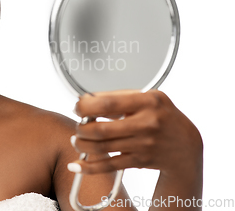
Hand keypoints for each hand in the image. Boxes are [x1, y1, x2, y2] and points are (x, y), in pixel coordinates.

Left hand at [68, 90, 202, 176]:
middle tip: (79, 127)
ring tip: (77, 141)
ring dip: (82, 145)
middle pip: (101, 129)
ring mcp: (143, 144)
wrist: (186, 145)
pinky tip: (77, 165)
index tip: (78, 107)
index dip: (85, 106)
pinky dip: (89, 167)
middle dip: (82, 129)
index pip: (107, 103)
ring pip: (102, 148)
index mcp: (147, 101)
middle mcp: (147, 123)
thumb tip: (86, 100)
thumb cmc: (161, 116)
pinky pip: (109, 165)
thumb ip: (119, 96)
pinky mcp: (140, 161)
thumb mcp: (147, 98)